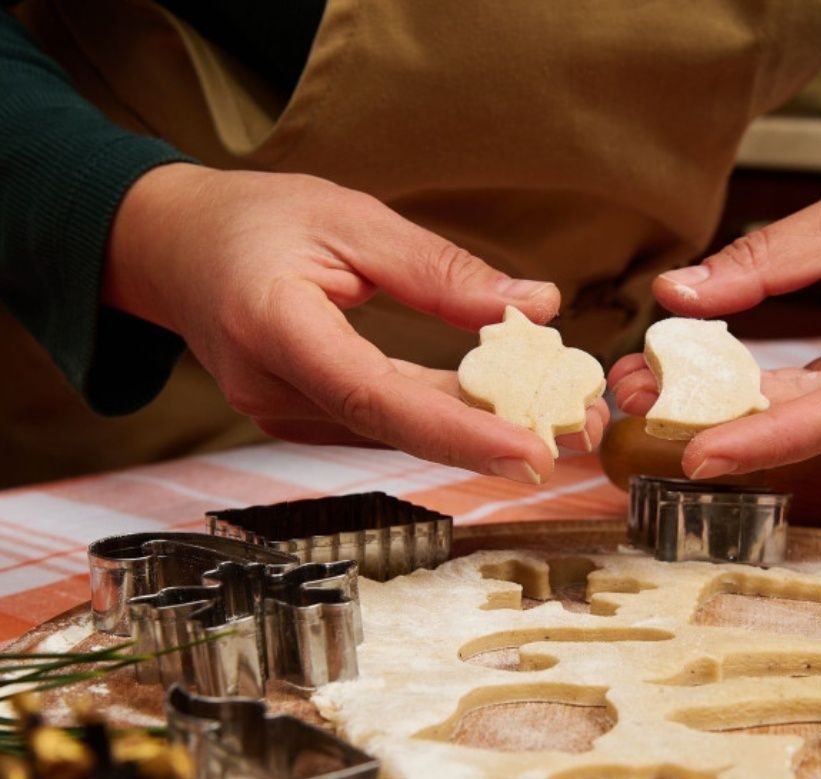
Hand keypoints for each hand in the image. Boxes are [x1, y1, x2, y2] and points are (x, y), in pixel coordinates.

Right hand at [101, 164, 607, 483]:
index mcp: (274, 327)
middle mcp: (274, 390)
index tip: (529, 450)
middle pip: (399, 427)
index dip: (457, 431)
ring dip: (479, 430)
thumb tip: (536, 306)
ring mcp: (283, 414)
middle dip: (493, 436)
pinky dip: (444, 418)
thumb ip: (439, 271)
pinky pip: (384, 424)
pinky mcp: (303, 419)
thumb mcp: (349, 218)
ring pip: (398, 432)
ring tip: (560, 418)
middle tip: (580, 431)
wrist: (172, 249)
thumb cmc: (251, 221)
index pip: (377, 396)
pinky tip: (502, 410)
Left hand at [610, 156, 820, 477]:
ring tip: (643, 382)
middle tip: (634, 394)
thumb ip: (762, 262)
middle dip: (716, 417)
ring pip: (798, 421)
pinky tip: (687, 380)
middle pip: (808, 425)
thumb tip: (675, 296)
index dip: (768, 439)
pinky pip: (803, 406)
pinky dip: (746, 394)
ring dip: (721, 407)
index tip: (698, 453)